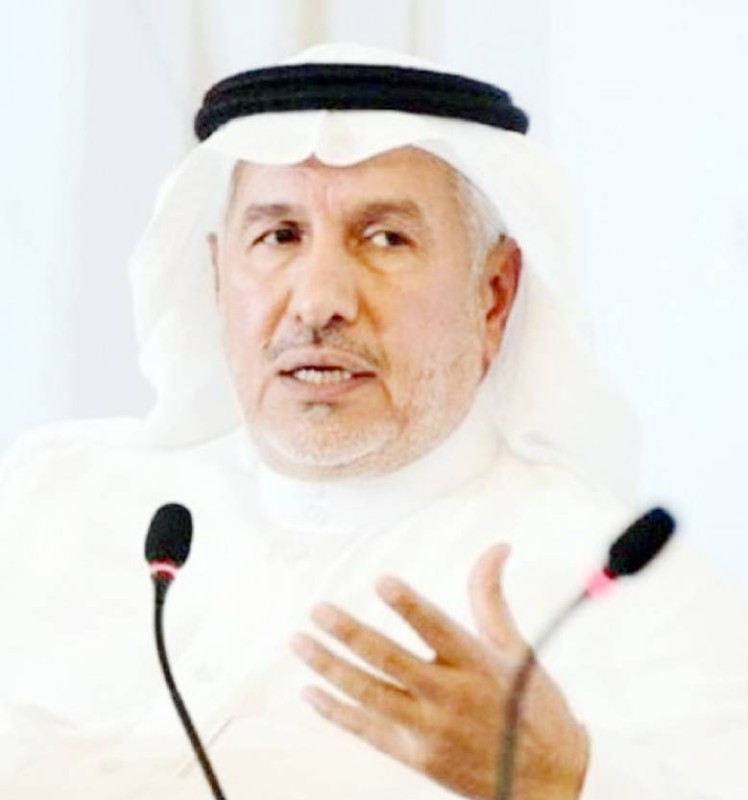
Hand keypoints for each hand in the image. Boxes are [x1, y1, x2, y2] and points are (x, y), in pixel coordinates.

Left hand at [291, 545, 588, 798]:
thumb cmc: (534, 707)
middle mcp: (450, 696)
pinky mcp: (417, 756)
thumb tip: (496, 548)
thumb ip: (490, 596)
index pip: (437, 628)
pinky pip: (367, 731)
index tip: (381, 581)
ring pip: (369, 693)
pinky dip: (335, 711)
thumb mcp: (515, 647)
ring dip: (329, 667)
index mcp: (477, 664)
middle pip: (390, 660)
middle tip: (318, 610)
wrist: (550, 782)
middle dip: (349, 633)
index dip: (409, 605)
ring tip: (300, 641)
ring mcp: (430, 729)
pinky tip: (310, 692)